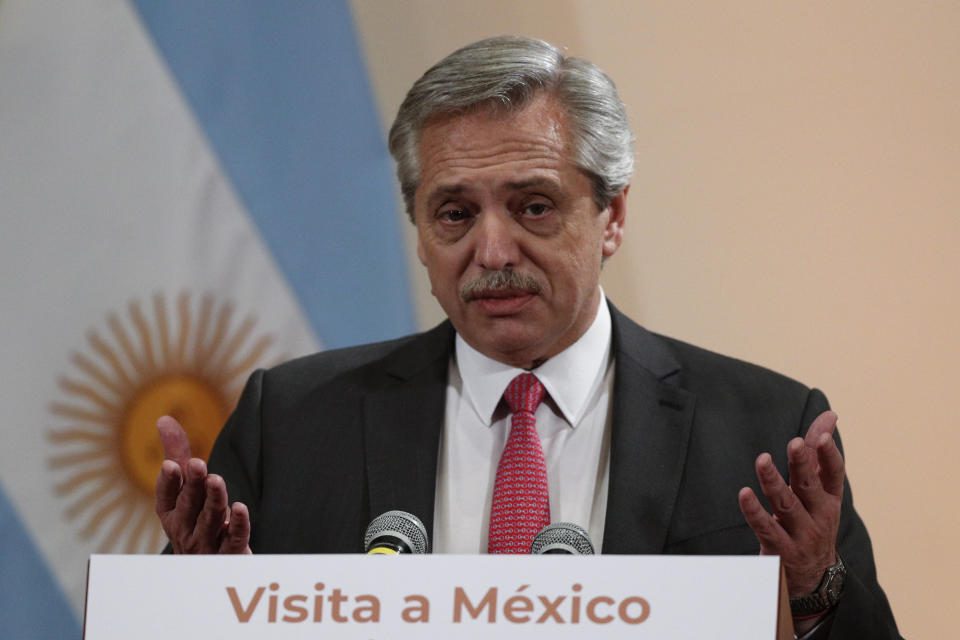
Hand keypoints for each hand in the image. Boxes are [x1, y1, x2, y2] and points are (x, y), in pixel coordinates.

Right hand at [154, 415, 250, 553]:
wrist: (209, 566)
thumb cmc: (194, 519)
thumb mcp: (183, 489)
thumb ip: (177, 454)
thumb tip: (164, 419)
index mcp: (171, 514)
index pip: (166, 497)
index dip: (168, 482)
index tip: (171, 465)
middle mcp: (185, 531)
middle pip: (188, 507)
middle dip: (192, 485)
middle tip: (197, 464)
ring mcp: (206, 545)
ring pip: (210, 520)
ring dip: (213, 499)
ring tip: (216, 479)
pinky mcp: (230, 553)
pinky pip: (234, 539)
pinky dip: (237, 524)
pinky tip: (241, 508)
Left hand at [738, 411, 843, 598]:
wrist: (813, 577)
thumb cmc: (814, 520)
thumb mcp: (821, 490)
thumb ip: (817, 454)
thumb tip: (829, 416)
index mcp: (830, 498)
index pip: (834, 473)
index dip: (829, 455)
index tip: (821, 436)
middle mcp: (820, 515)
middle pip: (809, 486)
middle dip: (801, 464)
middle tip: (794, 443)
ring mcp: (802, 534)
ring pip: (786, 505)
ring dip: (773, 481)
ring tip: (762, 460)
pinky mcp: (781, 549)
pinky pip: (765, 528)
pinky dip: (754, 511)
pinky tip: (744, 494)